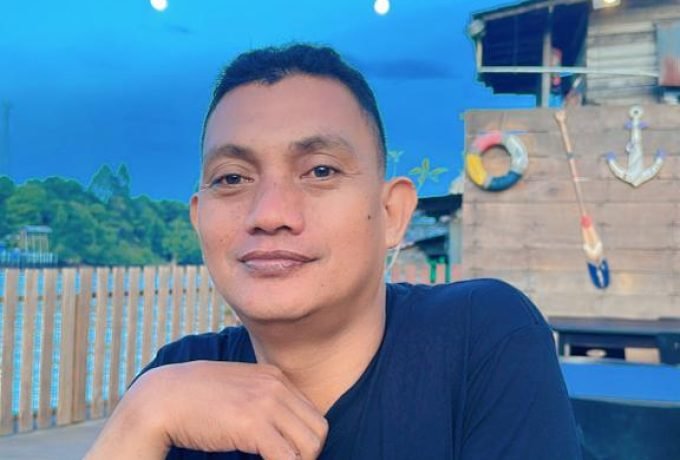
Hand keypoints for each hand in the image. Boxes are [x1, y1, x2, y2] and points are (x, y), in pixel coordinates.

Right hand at [85, 361, 328, 459]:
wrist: (162, 398)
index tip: (287, 454)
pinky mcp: (253, 425)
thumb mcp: (237, 388)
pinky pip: (287, 458)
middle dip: (307, 454)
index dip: (304, 440)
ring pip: (311, 446)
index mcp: (274, 377)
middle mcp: (275, 386)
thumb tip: (274, 427)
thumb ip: (260, 398)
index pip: (311, 413)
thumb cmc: (194, 399)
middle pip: (318, 429)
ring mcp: (266, 403)